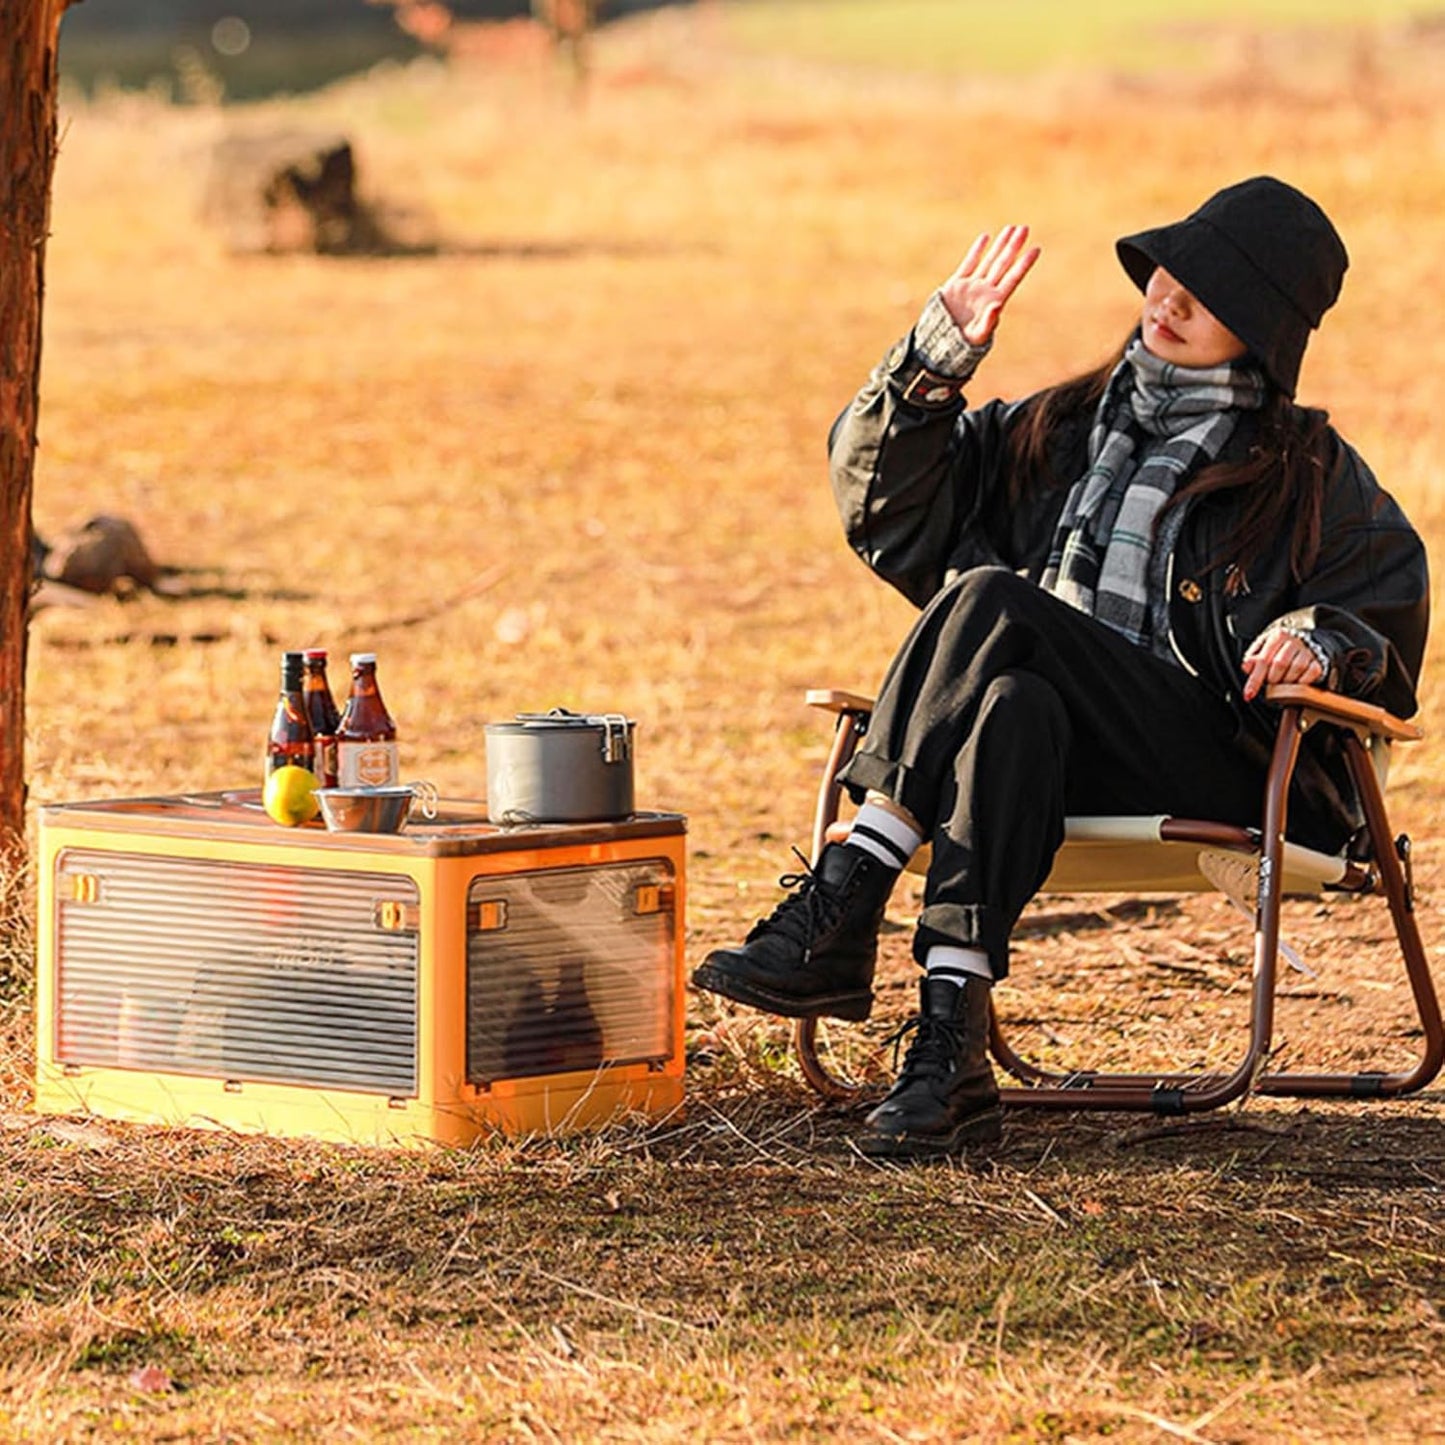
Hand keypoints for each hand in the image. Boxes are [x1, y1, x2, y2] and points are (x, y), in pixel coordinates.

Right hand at [939, 225, 1041, 345]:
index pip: (1013, 277)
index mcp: (995, 301)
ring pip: (989, 260)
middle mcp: (986, 290)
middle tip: (1025, 229)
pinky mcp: (957, 284)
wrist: (942, 343)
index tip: (1036, 249)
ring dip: (1000, 245)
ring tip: (1011, 228)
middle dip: (1013, 246)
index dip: (1024, 264)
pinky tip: (986, 237)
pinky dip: (977, 251)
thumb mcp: (979, 335)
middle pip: (1003, 264)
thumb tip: (998, 306)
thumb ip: (989, 321)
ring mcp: (972, 285)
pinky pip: (969, 263)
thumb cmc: (965, 344)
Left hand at [1241, 630, 1324, 701]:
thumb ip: (1252, 659)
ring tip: (1281, 682)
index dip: (1254, 679)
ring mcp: (1308, 651)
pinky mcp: (1318, 662)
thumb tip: (1246, 667)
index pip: (1263, 660)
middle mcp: (1294, 641)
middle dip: (1272, 679)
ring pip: (1295, 669)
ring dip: (1286, 681)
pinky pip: (1310, 674)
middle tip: (1270, 682)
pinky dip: (1301, 682)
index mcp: (1277, 636)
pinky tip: (1294, 682)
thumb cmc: (1278, 650)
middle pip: (1279, 664)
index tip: (1248, 695)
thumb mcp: (1262, 650)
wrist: (1304, 645)